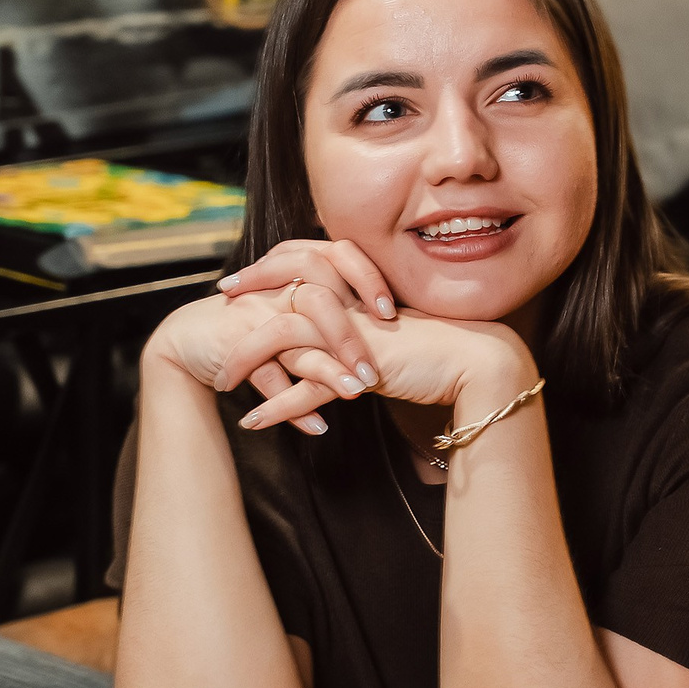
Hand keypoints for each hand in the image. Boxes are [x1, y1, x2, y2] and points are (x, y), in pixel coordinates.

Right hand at [147, 240, 394, 435]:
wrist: (188, 340)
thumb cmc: (249, 327)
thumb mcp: (292, 314)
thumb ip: (330, 313)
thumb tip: (384, 326)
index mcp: (297, 272)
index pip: (339, 255)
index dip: (367, 278)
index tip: (392, 312)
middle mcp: (276, 287)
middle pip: (320, 299)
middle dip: (349, 337)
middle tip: (374, 371)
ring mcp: (254, 313)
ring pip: (294, 337)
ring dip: (327, 370)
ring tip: (357, 394)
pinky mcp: (234, 342)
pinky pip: (266, 373)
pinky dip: (292, 405)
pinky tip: (317, 427)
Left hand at [218, 303, 535, 431]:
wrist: (475, 363)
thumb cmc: (436, 349)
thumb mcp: (385, 332)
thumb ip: (355, 326)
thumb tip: (328, 333)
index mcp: (354, 288)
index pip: (298, 265)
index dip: (263, 272)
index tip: (235, 285)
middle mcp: (349, 303)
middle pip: (278, 295)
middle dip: (241, 311)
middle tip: (213, 321)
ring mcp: (352, 334)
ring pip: (281, 338)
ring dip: (245, 362)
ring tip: (222, 384)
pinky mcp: (359, 367)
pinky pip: (305, 386)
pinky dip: (276, 407)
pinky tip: (253, 422)